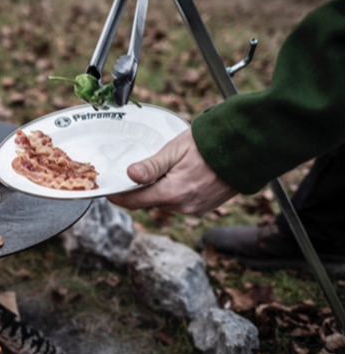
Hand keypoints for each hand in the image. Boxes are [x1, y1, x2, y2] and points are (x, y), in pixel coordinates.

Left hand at [106, 129, 236, 215]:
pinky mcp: (204, 207)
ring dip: (158, 190)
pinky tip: (177, 176)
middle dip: (139, 190)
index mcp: (173, 193)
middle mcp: (183, 206)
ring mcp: (195, 208)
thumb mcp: (176, 149)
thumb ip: (152, 165)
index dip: (118, 197)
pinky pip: (180, 202)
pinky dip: (173, 192)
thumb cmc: (211, 144)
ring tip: (158, 171)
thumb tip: (130, 174)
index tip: (108, 192)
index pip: (135, 201)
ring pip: (165, 202)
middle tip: (130, 175)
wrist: (246, 150)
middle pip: (150, 201)